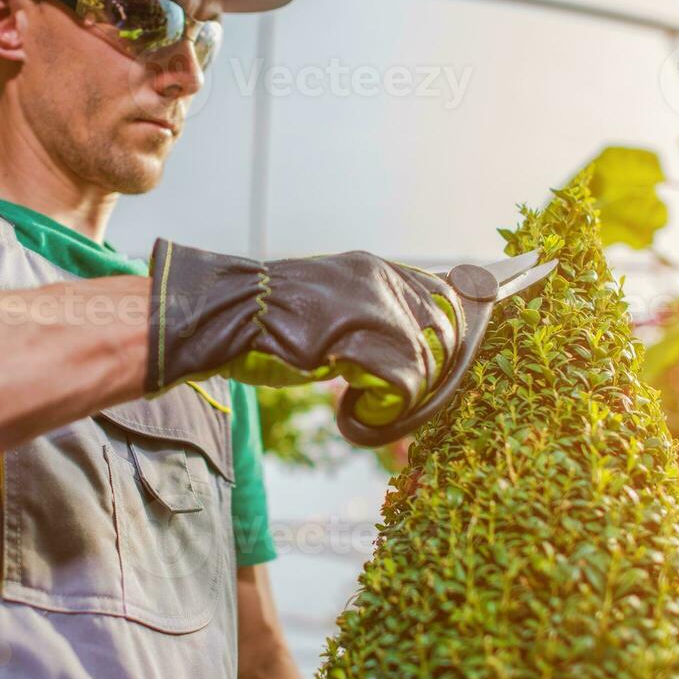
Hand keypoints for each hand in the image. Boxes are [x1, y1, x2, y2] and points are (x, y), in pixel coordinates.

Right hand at [146, 240, 464, 425]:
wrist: (224, 314)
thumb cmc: (269, 321)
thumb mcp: (329, 305)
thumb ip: (368, 318)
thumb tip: (408, 349)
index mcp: (375, 268)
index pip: (443, 292)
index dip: (454, 326)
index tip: (451, 350)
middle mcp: (379, 279)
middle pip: (442, 332)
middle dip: (430, 373)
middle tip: (396, 396)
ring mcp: (368, 306)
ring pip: (425, 361)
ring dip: (405, 395)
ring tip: (368, 405)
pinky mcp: (354, 338)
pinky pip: (400, 382)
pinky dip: (385, 409)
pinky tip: (353, 410)